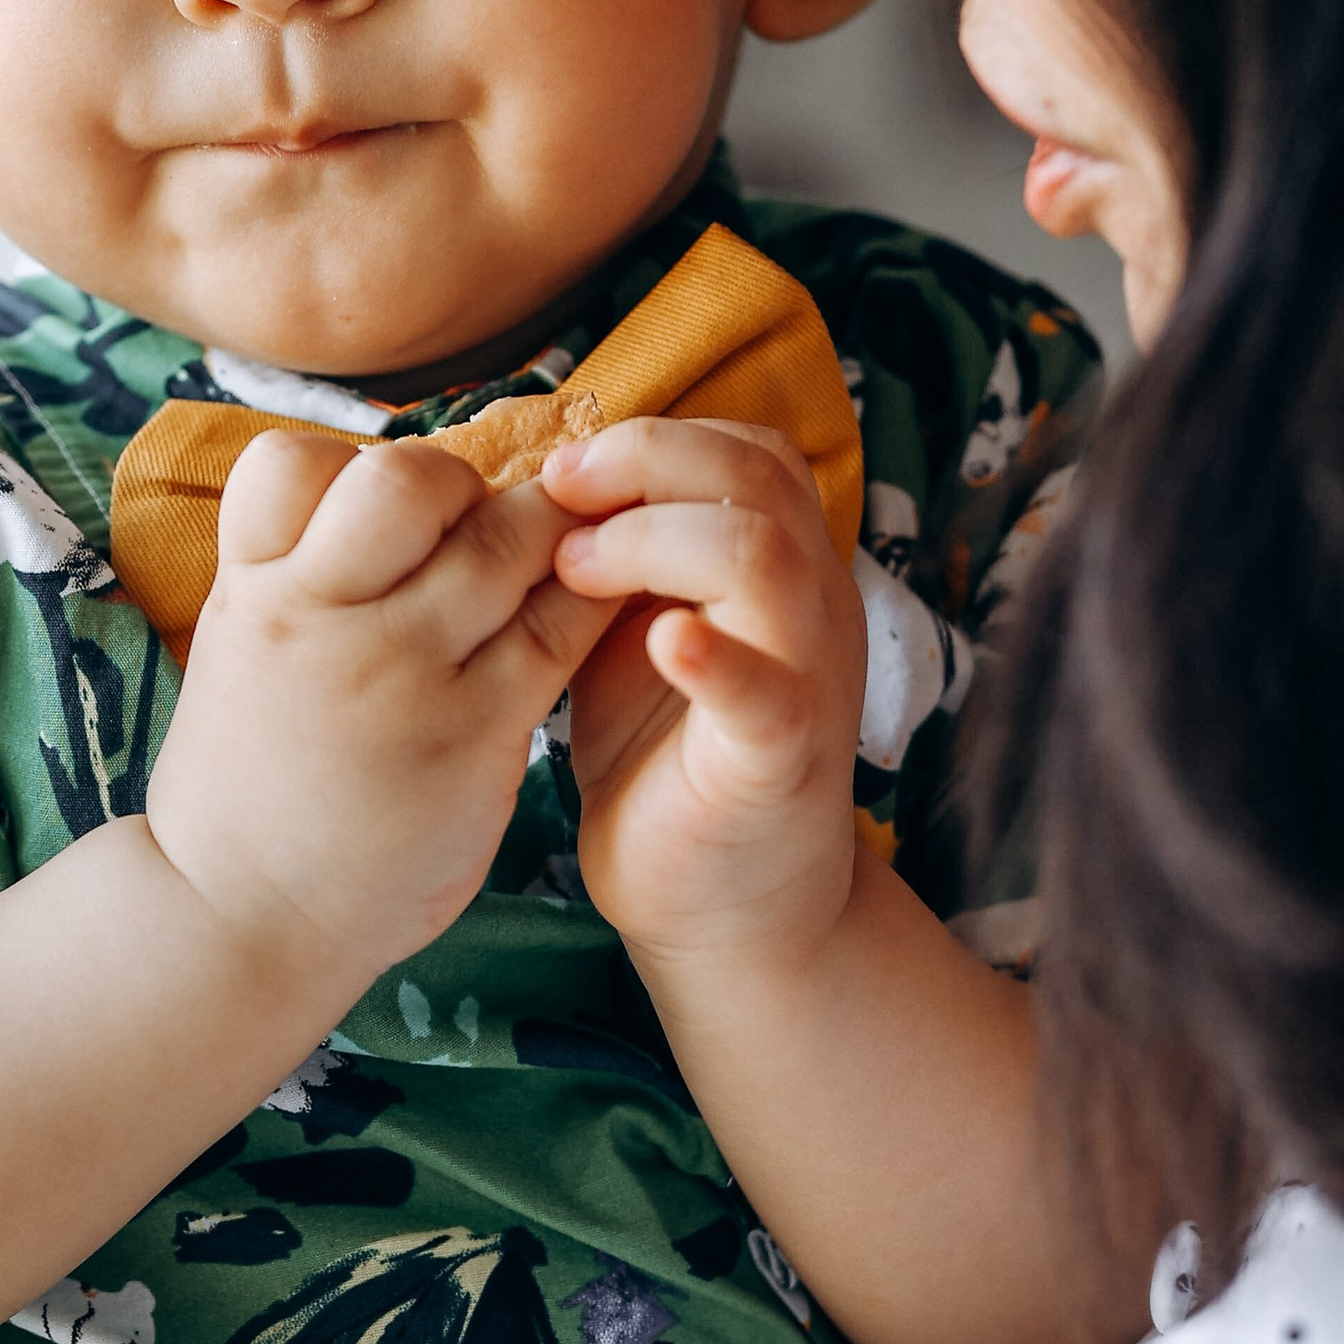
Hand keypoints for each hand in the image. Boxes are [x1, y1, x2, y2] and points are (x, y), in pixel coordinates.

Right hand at [142, 430, 610, 991]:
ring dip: (540, 532)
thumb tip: (378, 491)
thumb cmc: (245, 781)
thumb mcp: (238, 650)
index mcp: (252, 590)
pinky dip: (590, 597)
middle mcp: (321, 618)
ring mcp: (403, 673)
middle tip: (474, 528)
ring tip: (546, 558)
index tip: (377, 515)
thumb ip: (297, 573)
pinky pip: (558, 628)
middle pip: (409, 480)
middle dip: (458, 484)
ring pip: (504, 540)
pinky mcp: (475, 732)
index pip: (290, 460)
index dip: (346, 466)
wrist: (242, 916)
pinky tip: (599, 601)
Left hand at [542, 419, 865, 979]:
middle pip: (756, 475)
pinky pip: (766, 692)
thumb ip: (612, 561)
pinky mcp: (779, 760)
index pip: (746, 448)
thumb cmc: (665, 756)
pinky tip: (660, 642)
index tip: (559, 471)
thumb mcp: (630, 634)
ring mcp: (805, 679)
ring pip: (762, 556)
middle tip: (555, 492)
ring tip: (572, 568)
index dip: (651, 438)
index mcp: (780, 566)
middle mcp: (810, 605)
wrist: (719, 905)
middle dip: (643, 462)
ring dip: (653, 539)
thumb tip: (534, 479)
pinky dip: (712, 657)